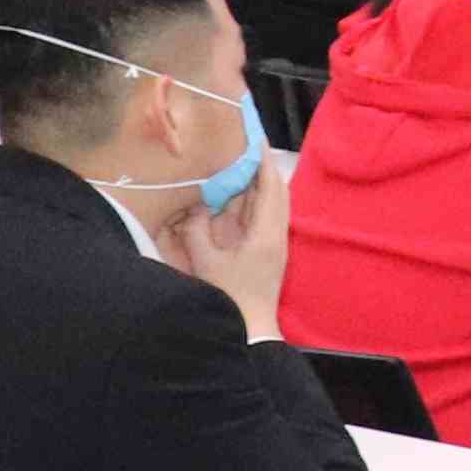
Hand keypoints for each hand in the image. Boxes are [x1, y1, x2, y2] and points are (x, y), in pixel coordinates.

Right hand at [168, 155, 291, 342]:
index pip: (270, 189)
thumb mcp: (205, 263)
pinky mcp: (270, 252)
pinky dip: (256, 203)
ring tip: (243, 165)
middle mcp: (277, 235)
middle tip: (247, 147)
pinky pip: (267, 218)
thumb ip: (196, 231)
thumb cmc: (228, 298)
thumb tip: (194, 207)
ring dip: (261, 185)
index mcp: (266, 234)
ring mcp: (276, 244)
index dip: (263, 163)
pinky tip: (241, 198)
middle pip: (277, 193)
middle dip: (264, 169)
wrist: (251, 330)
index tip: (257, 139)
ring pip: (273, 205)